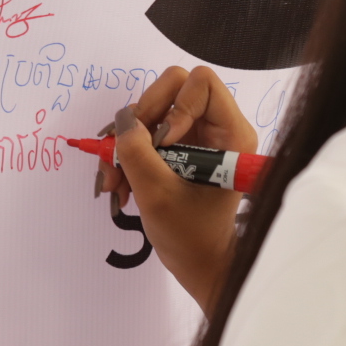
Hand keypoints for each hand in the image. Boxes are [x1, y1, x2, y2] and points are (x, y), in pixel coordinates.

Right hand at [101, 65, 257, 314]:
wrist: (198, 263)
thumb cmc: (191, 236)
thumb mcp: (158, 195)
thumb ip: (137, 153)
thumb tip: (122, 119)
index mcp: (231, 133)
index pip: (200, 82)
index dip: (175, 106)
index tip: (164, 143)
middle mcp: (215, 126)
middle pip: (170, 88)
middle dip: (141, 119)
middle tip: (123, 153)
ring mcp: (195, 134)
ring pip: (152, 110)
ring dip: (126, 141)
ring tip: (114, 180)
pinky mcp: (177, 146)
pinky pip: (146, 130)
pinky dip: (127, 152)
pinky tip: (120, 183)